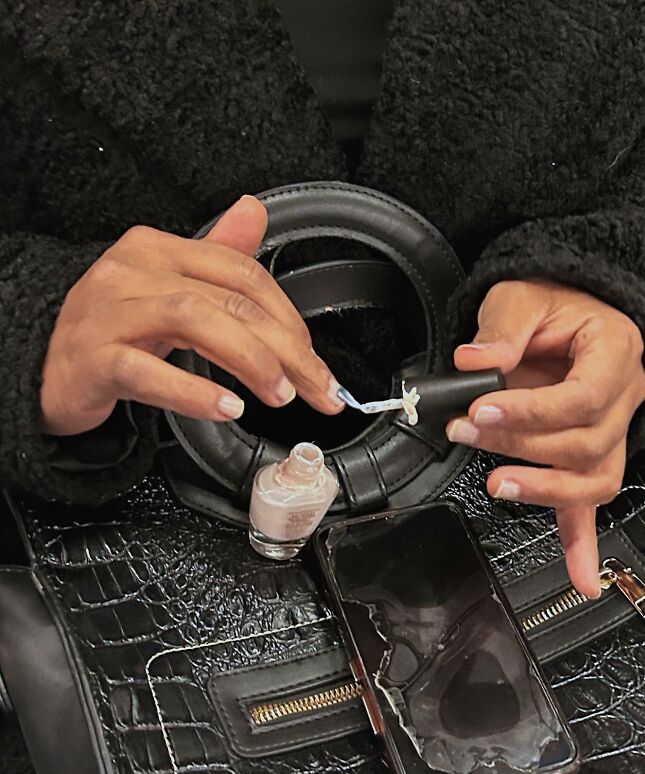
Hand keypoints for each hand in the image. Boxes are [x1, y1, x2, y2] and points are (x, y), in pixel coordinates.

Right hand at [41, 196, 343, 435]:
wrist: (46, 367)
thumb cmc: (112, 330)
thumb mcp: (168, 288)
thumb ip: (216, 256)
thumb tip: (254, 212)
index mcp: (158, 249)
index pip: (242, 272)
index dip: (290, 318)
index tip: (315, 360)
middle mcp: (132, 270)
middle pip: (229, 298)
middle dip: (286, 348)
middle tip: (316, 387)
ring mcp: (109, 311)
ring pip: (194, 320)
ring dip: (250, 360)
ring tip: (280, 394)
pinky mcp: (92, 357)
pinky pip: (146, 370)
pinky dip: (193, 391)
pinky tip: (227, 407)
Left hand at [446, 280, 644, 597]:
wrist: (573, 311)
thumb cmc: (555, 302)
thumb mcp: (522, 295)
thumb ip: (502, 328)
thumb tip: (474, 363)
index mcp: (613, 354)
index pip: (583, 398)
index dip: (531, 411)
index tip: (483, 406)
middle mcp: (621, 399)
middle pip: (583, 443)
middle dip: (519, 444)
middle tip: (467, 429)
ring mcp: (609, 433)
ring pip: (592, 478)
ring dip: (542, 488)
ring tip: (497, 484)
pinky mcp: (589, 457)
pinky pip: (589, 504)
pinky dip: (583, 544)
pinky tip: (581, 578)